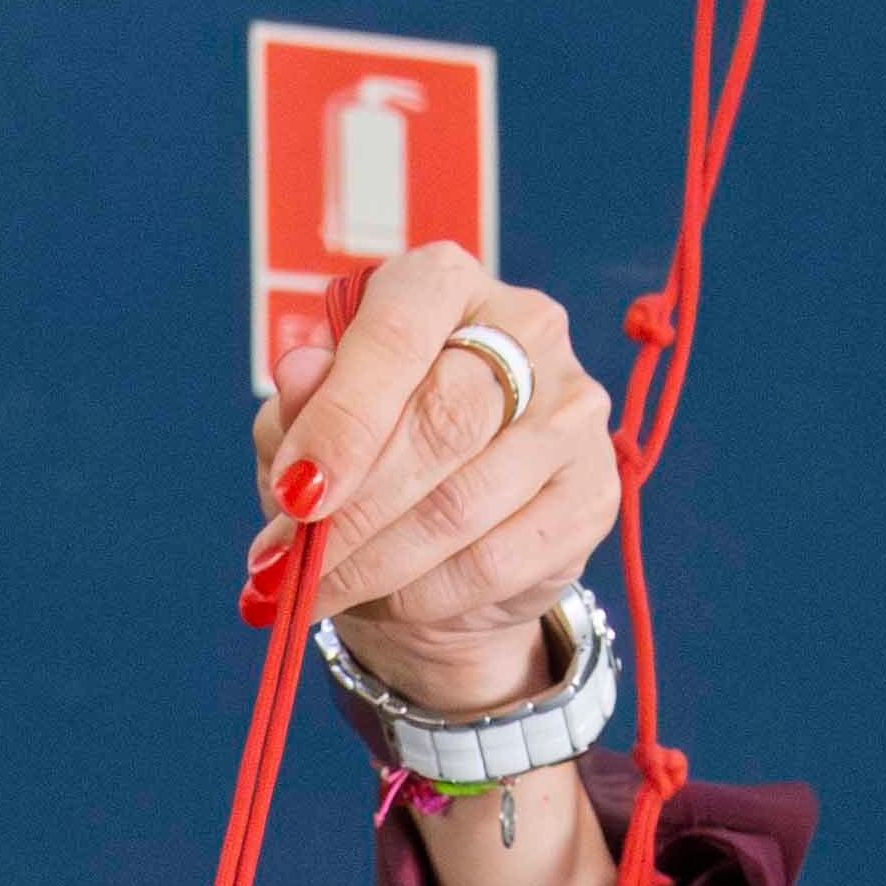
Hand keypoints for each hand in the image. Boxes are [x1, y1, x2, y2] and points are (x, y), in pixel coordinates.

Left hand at [246, 241, 615, 716]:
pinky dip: (425, 594)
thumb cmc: (368, 458)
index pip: (397, 332)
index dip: (342, 418)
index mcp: (444, 284)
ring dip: (378, 564)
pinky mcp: (593, 492)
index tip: (294, 492)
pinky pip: (496, 560)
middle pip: (441, 421)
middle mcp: (526, 327)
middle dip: (354, 510)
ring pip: (464, 503)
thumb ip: (301, 403)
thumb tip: (296, 374)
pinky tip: (386, 601)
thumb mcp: (309, 424)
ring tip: (320, 593)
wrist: (449, 541)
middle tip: (292, 568)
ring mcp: (572, 411)